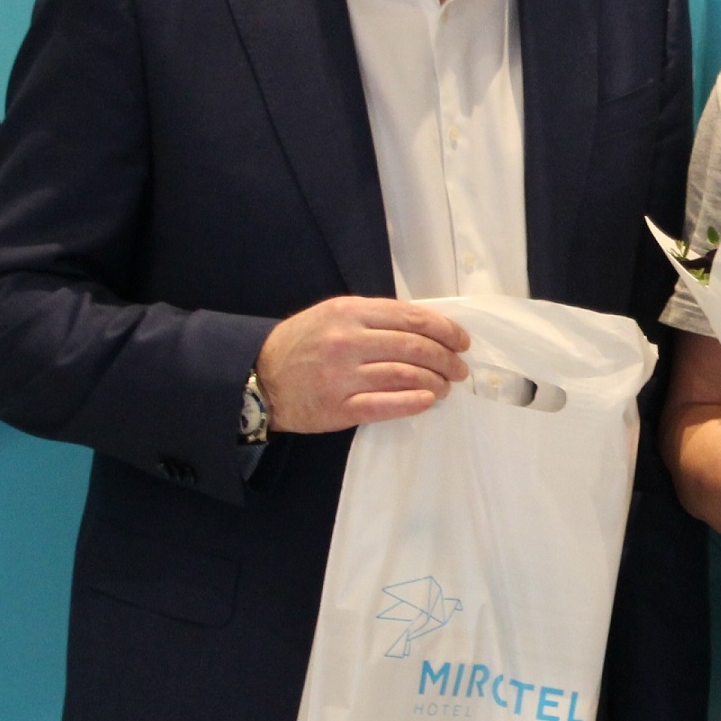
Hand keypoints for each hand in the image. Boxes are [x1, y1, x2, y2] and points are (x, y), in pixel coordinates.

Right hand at [257, 297, 469, 431]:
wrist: (260, 377)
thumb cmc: (303, 343)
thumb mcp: (334, 315)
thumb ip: (375, 318)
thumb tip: (426, 328)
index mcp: (350, 312)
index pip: (412, 318)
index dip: (445, 330)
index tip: (461, 341)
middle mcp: (348, 341)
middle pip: (415, 348)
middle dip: (446, 359)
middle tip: (459, 369)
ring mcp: (343, 376)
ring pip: (406, 376)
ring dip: (435, 382)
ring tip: (445, 387)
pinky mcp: (339, 408)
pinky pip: (386, 405)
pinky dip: (413, 402)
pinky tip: (428, 401)